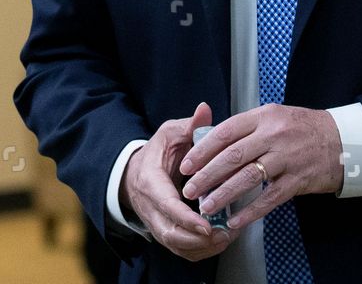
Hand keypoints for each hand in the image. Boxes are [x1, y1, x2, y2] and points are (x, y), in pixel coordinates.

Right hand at [118, 102, 229, 260]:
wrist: (134, 174)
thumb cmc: (157, 152)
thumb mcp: (170, 133)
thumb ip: (189, 125)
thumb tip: (204, 109)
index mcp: (150, 182)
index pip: (166, 205)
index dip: (186, 218)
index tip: (207, 224)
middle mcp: (150, 208)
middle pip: (170, 234)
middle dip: (198, 239)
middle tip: (224, 234)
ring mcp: (155, 223)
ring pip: (176, 246)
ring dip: (202, 247)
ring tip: (227, 238)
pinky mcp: (163, 232)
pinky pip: (180, 250)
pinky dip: (200, 251)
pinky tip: (219, 243)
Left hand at [178, 103, 342, 233]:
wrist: (343, 140)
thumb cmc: (303, 128)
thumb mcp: (274, 117)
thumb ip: (247, 128)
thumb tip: (212, 144)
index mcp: (264, 116)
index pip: (226, 132)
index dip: (203, 150)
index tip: (187, 164)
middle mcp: (274, 135)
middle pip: (232, 156)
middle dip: (207, 175)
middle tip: (190, 189)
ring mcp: (287, 158)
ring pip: (248, 178)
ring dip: (223, 194)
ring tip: (206, 206)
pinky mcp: (298, 179)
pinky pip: (269, 198)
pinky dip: (250, 211)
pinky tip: (235, 219)